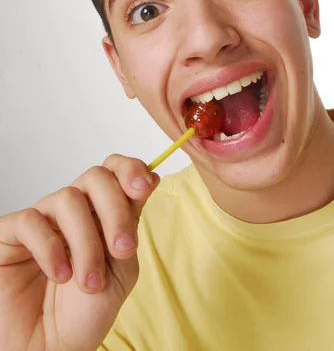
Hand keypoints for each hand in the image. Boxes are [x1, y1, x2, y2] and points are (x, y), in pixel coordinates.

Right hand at [0, 155, 158, 350]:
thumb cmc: (85, 313)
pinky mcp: (11, 234)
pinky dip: (51, 249)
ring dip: (86, 242)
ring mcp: (42, 219)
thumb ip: (131, 224)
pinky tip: (59, 275)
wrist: (51, 349)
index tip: (145, 188)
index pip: (114, 171)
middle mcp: (73, 211)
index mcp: (101, 213)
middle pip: (95, 177)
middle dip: (115, 210)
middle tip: (123, 249)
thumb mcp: (121, 268)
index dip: (130, 170)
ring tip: (89, 281)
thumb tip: (151, 178)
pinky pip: (31, 221)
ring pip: (67, 198)